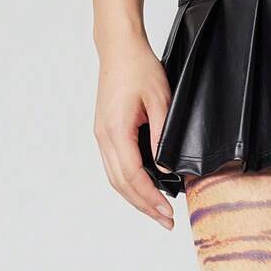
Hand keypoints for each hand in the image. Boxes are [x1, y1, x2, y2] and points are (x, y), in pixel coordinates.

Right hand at [94, 37, 173, 229]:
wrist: (119, 47)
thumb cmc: (139, 67)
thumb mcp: (161, 100)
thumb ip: (164, 137)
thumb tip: (167, 169)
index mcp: (116, 129)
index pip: (132, 176)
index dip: (151, 198)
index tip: (168, 212)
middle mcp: (104, 136)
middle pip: (122, 184)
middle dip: (145, 207)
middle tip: (166, 222)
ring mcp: (101, 136)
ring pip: (116, 180)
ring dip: (136, 200)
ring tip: (157, 214)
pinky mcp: (104, 134)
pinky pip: (115, 168)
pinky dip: (129, 185)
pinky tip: (144, 193)